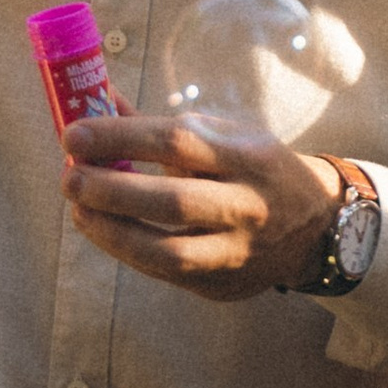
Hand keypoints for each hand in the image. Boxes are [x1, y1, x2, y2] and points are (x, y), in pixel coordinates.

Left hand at [59, 117, 341, 300]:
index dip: (121, 137)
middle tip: (70, 178)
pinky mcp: (225, 285)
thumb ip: (162, 125)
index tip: (74, 133)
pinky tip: (106, 232)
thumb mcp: (227, 135)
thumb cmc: (256, 169)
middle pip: (173, 202)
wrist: (318, 228)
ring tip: (80, 211)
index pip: (179, 142)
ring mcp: (239, 252)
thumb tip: (96, 101)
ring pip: (168, 252)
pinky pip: (168, 273)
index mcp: (249, 157)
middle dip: (111, 191)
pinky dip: (129, 252)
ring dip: (112, 233)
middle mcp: (249, 207)